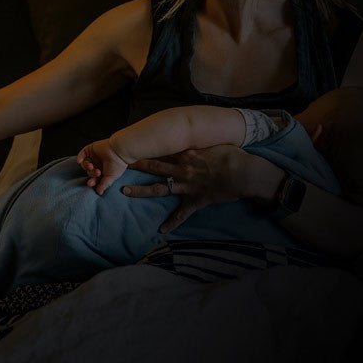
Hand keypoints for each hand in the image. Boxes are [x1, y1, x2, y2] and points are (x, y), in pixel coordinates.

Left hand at [77, 139, 128, 194]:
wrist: (118, 151)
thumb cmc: (117, 164)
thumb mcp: (110, 177)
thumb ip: (103, 185)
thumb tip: (99, 193)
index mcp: (103, 171)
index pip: (94, 178)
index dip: (92, 181)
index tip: (90, 183)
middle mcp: (98, 164)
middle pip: (89, 171)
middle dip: (91, 173)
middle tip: (96, 173)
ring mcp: (94, 157)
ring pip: (85, 163)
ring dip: (86, 166)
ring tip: (92, 166)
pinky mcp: (91, 149)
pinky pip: (82, 154)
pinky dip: (80, 158)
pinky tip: (80, 161)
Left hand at [121, 144, 283, 232]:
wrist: (244, 172)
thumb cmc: (232, 155)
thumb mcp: (214, 142)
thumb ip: (201, 140)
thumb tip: (198, 131)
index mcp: (186, 154)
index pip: (161, 149)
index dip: (146, 147)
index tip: (132, 146)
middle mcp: (181, 169)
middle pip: (153, 167)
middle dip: (135, 165)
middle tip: (118, 164)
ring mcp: (186, 186)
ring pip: (158, 189)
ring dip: (141, 191)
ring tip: (125, 192)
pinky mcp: (195, 201)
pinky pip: (181, 214)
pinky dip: (171, 223)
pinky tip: (161, 230)